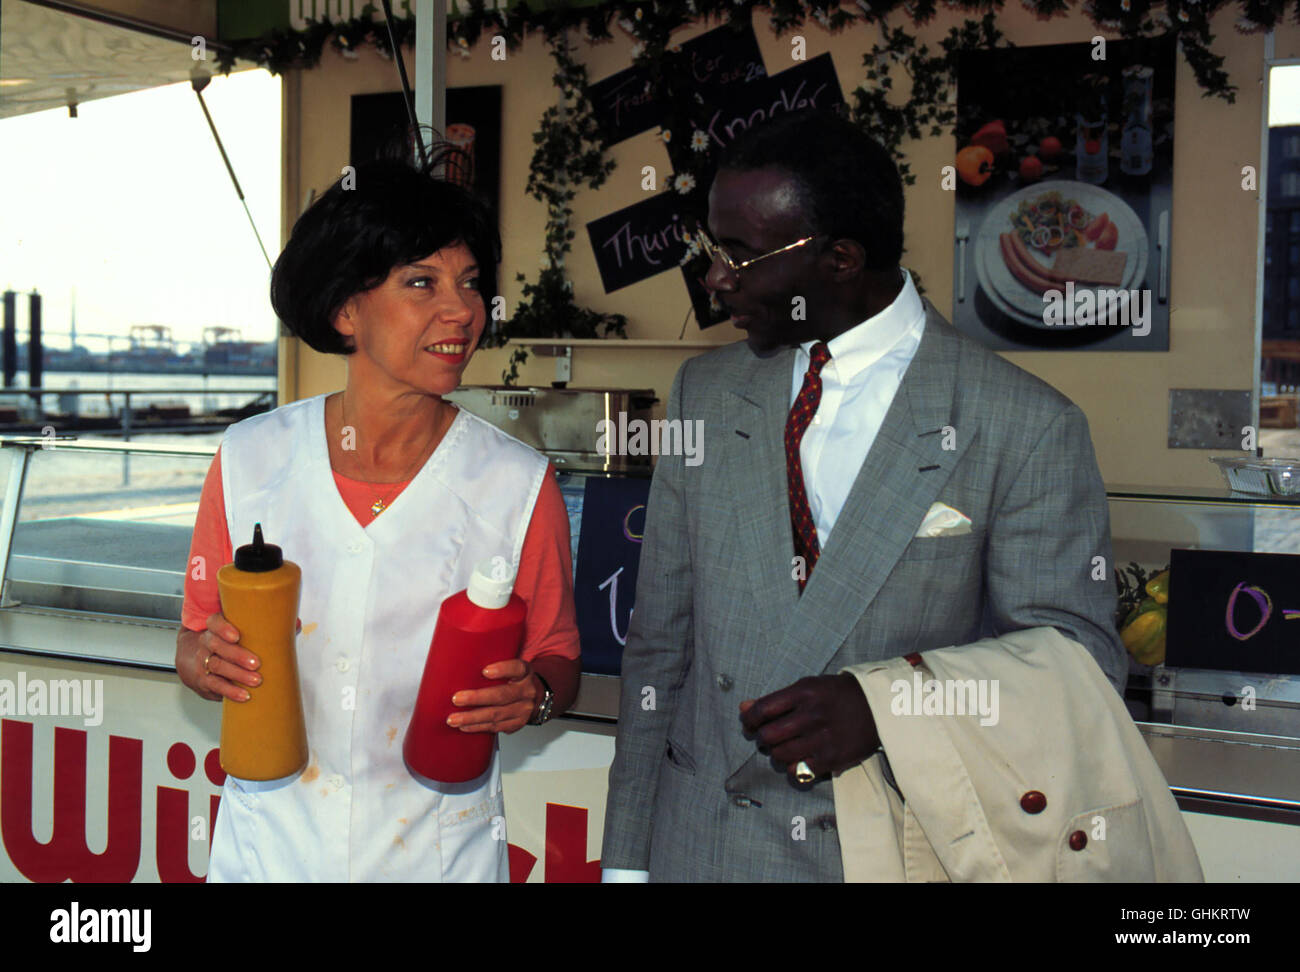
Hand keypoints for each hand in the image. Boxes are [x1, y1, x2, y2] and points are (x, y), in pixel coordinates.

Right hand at [185, 613, 300, 702]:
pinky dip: (230, 691)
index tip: (237, 636)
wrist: (193, 660)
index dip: (223, 628)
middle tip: (256, 664)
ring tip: (256, 681)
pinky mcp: (204, 681)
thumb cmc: (226, 644)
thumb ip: (266, 627)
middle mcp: (206, 643)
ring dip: (237, 675)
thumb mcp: (239, 632)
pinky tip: (244, 695)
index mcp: (215, 628)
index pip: (214, 623)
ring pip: (217, 666)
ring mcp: (203, 662)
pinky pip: (215, 685)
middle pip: (217, 646)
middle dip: (237, 655)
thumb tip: (296, 624)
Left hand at [446, 659, 540, 734]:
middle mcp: (526, 691)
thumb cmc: (514, 679)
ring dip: (472, 717)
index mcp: (525, 672)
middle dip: (477, 698)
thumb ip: (493, 664)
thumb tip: (459, 662)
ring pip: (496, 715)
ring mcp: (523, 710)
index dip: (502, 670)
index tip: (485, 671)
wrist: (535, 698)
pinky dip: (478, 727)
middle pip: (502, 695)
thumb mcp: (511, 668)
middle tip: (456, 699)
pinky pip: (496, 727)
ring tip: (453, 718)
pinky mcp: (517, 724)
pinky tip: (464, 726)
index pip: (517, 668)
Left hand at [739, 673, 878, 783]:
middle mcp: (811, 715)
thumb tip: (744, 707)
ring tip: (784, 748)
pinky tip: (798, 759)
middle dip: (762, 739)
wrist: (877, 707)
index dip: (749, 720)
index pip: (762, 710)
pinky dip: (792, 768)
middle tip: (767, 738)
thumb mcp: (808, 687)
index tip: (749, 724)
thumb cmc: (836, 695)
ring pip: (779, 756)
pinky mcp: (832, 758)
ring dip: (776, 754)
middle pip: (768, 736)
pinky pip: (797, 771)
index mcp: (803, 693)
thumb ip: (776, 699)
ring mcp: (822, 738)